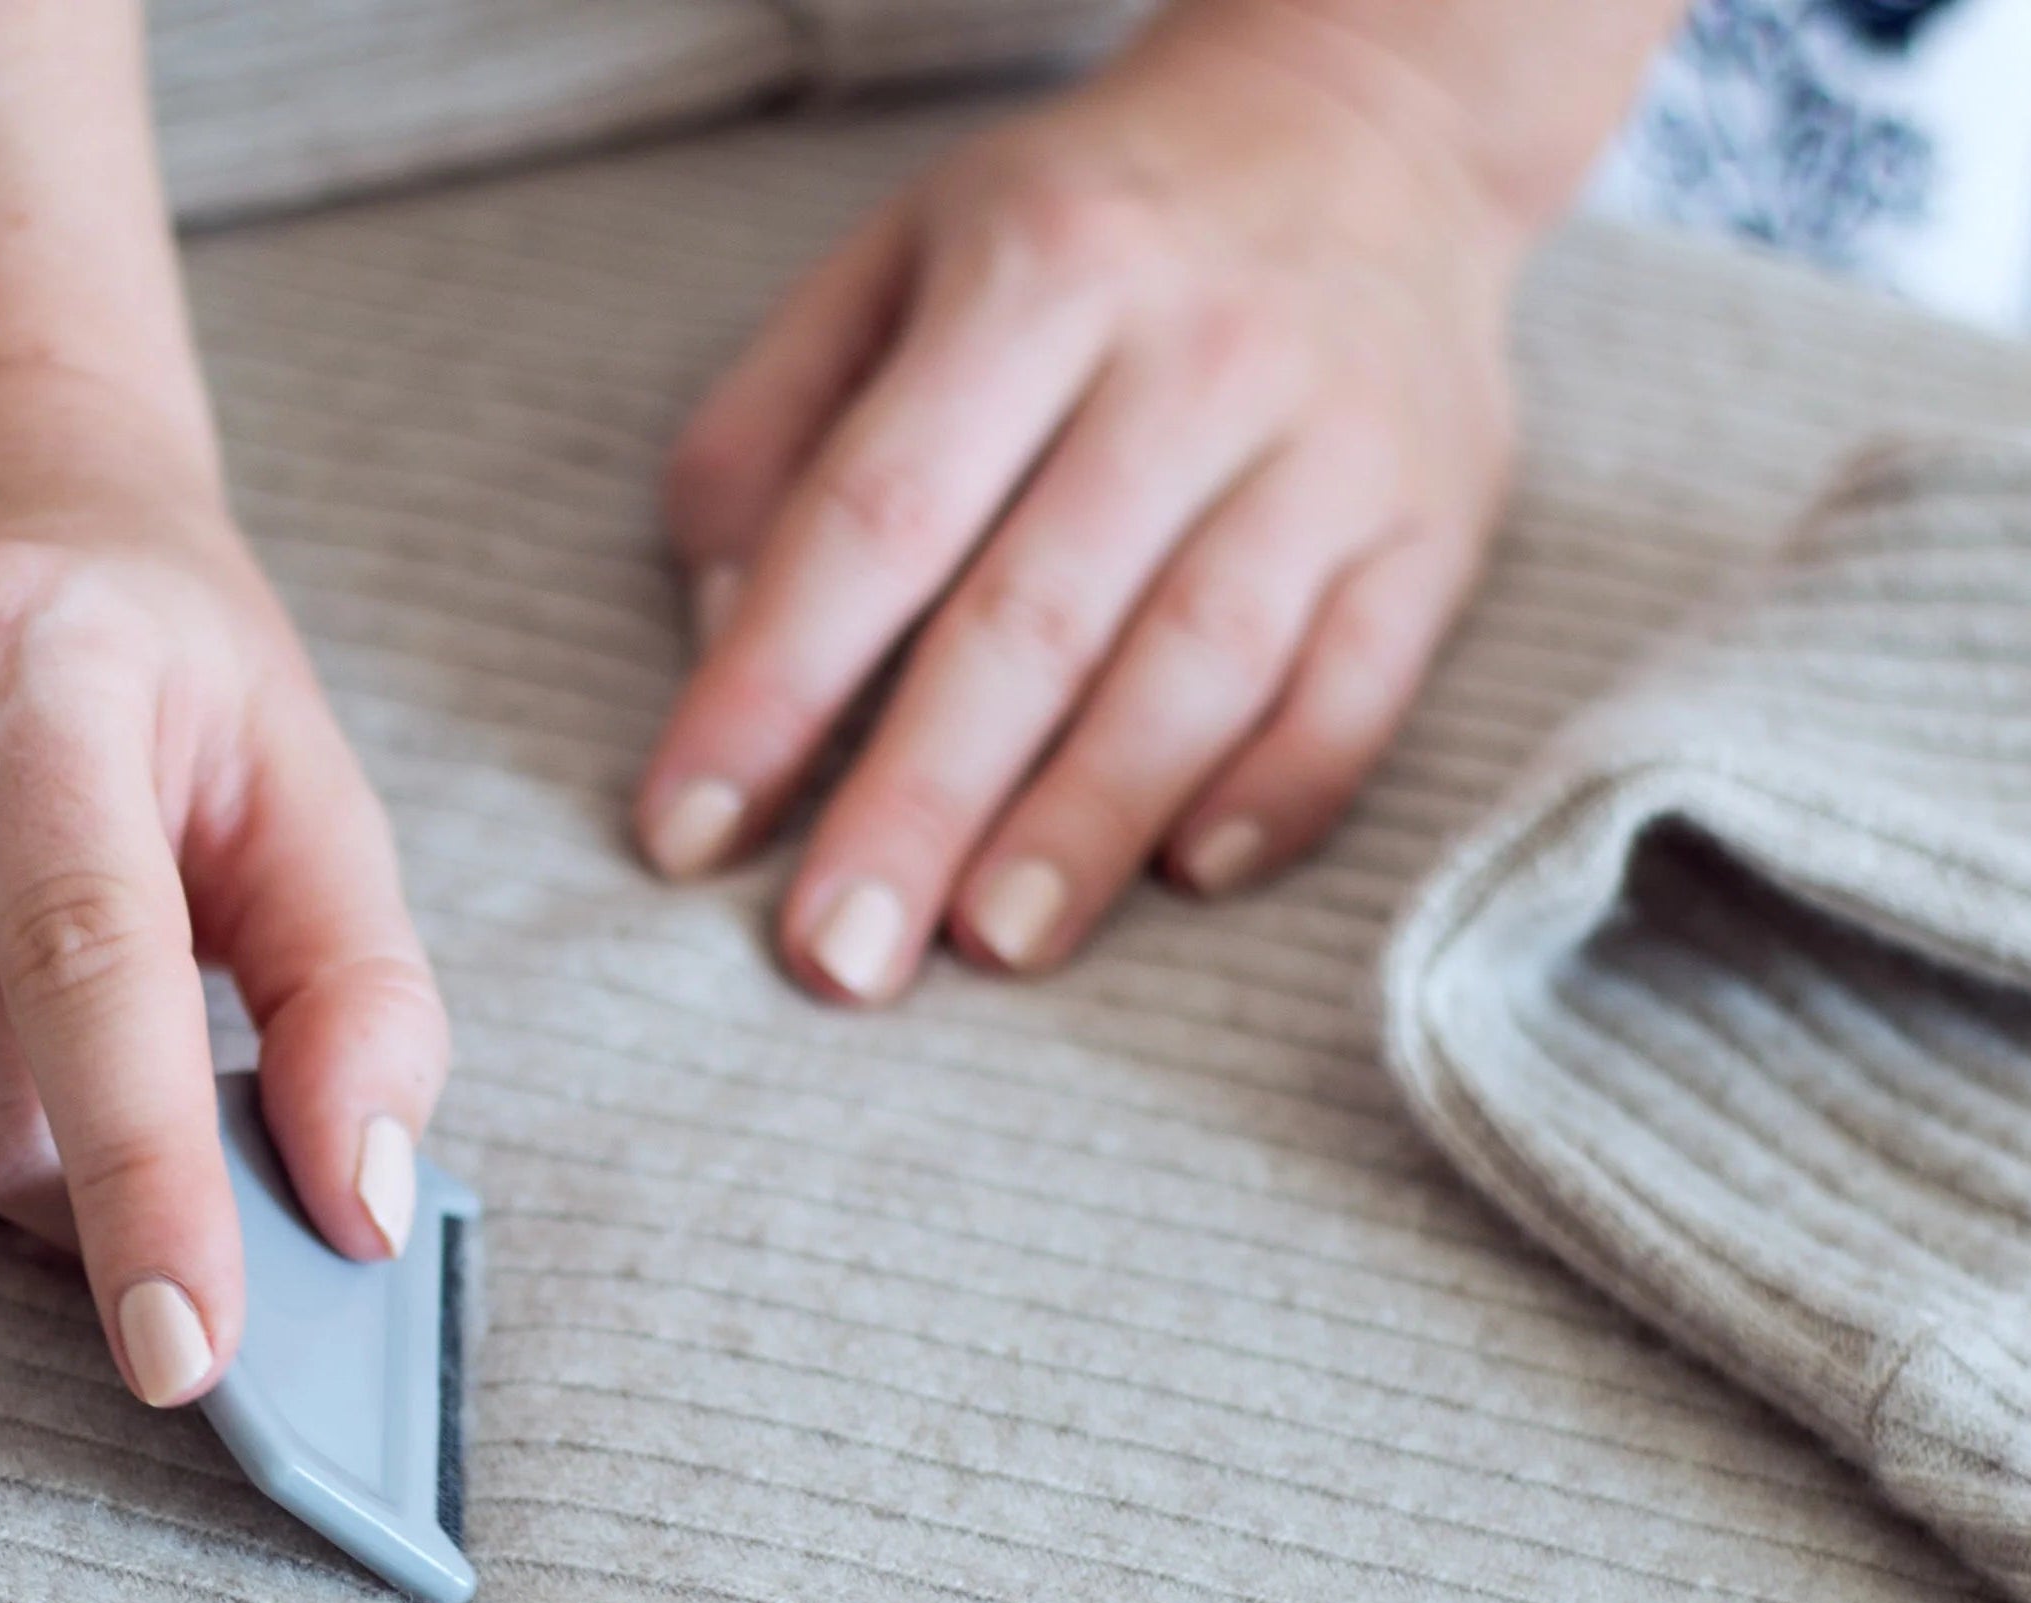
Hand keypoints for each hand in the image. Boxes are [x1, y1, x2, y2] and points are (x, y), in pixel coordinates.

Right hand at [0, 367, 445, 1403]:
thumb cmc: (155, 680)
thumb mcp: (307, 790)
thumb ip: (364, 999)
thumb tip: (360, 1209)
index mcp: (30, 661)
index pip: (82, 967)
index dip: (145, 1182)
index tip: (184, 1355)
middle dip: (96, 1181)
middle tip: (153, 1096)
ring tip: (32, 1017)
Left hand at [635, 2, 1527, 1000]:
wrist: (1369, 123)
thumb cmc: (1078, 244)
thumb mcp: (887, 270)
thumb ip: (771, 447)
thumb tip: (722, 650)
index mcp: (1036, 274)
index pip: (876, 515)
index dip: (771, 687)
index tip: (684, 835)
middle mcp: (1198, 353)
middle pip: (1034, 617)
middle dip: (920, 805)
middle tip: (837, 960)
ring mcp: (1335, 441)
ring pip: (1201, 663)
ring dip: (1089, 822)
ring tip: (993, 947)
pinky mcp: (1438, 520)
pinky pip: (1362, 684)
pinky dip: (1278, 792)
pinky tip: (1186, 878)